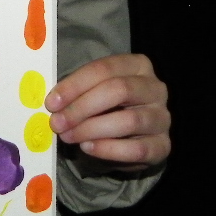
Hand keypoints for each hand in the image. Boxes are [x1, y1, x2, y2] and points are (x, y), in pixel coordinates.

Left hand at [45, 53, 169, 172]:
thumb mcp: (95, 91)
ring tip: (68, 136)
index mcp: (138, 65)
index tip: (52, 102)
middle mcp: (155, 88)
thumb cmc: (108, 107)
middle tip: (57, 122)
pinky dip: (108, 150)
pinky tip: (88, 147)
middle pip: (119, 90)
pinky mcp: (163, 146)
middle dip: (82, 107)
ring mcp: (162, 117)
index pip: (105, 68)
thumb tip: (54, 102)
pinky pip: (137, 149)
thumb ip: (78, 92)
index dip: (75, 84)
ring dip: (92, 129)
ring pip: (128, 120)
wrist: (131, 138)